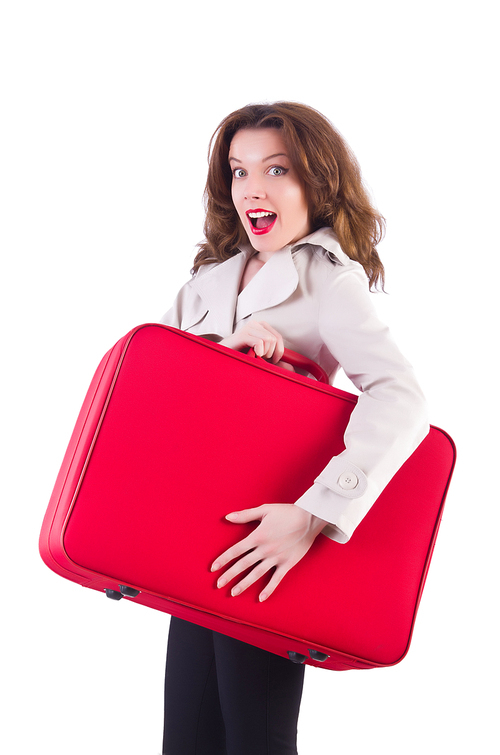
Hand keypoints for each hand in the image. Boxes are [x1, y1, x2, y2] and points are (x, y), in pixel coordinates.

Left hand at [211, 504, 326, 601]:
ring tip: (233, 593)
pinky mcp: (287, 564)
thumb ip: (245, 515)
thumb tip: (228, 517)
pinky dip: (268, 589)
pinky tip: (261, 598)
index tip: (213, 568)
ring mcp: (276, 558)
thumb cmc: (286, 512)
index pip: (235, 550)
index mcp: (257, 536)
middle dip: (229, 575)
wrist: (309, 518)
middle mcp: (264, 549)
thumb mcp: (264, 510)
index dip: (223, 559)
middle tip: (218, 584)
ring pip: (256, 574)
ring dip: (244, 584)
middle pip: (243, 564)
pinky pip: (276, 579)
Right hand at [220, 321, 284, 363]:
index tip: (272, 361)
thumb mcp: (261, 360)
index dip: (278, 352)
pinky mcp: (242, 335)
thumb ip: (276, 363)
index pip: (278, 337)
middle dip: (269, 353)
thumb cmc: (240, 358)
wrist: (221, 360)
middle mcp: (255, 324)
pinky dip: (258, 352)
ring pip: (268, 339)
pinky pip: (259, 342)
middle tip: (258, 358)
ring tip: (253, 356)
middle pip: (274, 339)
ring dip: (263, 353)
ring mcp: (248, 328)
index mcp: (261, 328)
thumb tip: (291, 368)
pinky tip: (251, 355)